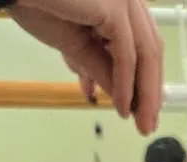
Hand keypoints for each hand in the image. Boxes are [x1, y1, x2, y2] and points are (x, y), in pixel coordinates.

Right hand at [8, 0, 163, 135]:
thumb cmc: (36, 2)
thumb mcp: (75, 45)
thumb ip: (101, 68)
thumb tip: (122, 97)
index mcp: (117, 3)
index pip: (143, 45)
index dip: (147, 79)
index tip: (144, 108)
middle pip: (150, 50)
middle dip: (150, 91)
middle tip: (146, 124)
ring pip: (145, 54)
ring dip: (144, 94)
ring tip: (138, 121)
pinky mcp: (114, 7)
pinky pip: (127, 55)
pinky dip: (126, 85)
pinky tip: (121, 106)